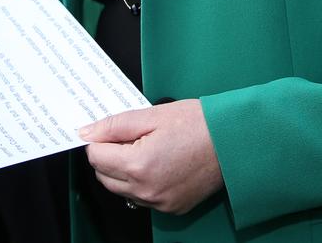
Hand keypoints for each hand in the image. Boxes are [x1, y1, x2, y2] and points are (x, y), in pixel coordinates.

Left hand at [80, 99, 222, 213]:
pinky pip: (141, 198)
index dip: (98, 139)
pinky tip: (157, 161)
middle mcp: (146, 190)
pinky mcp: (171, 208)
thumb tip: (87, 131)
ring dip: (122, 170)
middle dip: (108, 155)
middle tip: (128, 134)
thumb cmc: (198, 123)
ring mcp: (159, 203)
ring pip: (121, 189)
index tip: (106, 129)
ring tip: (144, 146)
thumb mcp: (154, 114)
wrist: (233, 141)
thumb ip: (116, 124)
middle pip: (104, 176)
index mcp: (139, 164)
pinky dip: (140, 182)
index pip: (96, 157)